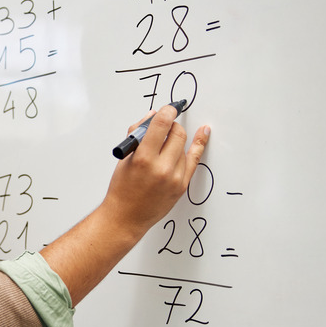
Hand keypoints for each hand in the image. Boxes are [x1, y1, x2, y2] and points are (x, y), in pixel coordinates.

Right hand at [102, 105, 210, 239]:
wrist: (126, 216)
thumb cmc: (122, 188)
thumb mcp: (124, 158)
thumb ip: (138, 134)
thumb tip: (152, 116)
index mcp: (143, 158)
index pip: (161, 125)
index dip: (166, 112)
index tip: (168, 109)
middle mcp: (161, 167)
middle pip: (177, 134)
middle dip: (172, 126)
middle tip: (165, 127)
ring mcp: (174, 177)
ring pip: (183, 146)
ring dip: (175, 141)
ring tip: (163, 147)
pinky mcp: (182, 185)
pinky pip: (194, 160)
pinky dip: (199, 144)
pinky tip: (204, 133)